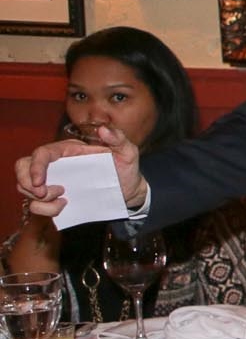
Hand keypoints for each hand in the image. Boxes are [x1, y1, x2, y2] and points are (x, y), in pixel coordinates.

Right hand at [15, 125, 146, 216]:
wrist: (129, 192)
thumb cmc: (126, 169)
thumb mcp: (128, 152)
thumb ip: (119, 139)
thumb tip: (103, 130)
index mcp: (69, 150)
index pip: (42, 153)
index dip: (34, 165)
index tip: (39, 182)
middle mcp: (57, 164)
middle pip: (22, 167)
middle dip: (26, 182)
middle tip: (44, 193)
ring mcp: (54, 181)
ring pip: (25, 187)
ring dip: (38, 198)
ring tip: (63, 198)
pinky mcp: (55, 198)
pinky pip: (37, 205)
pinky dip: (45, 209)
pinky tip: (64, 205)